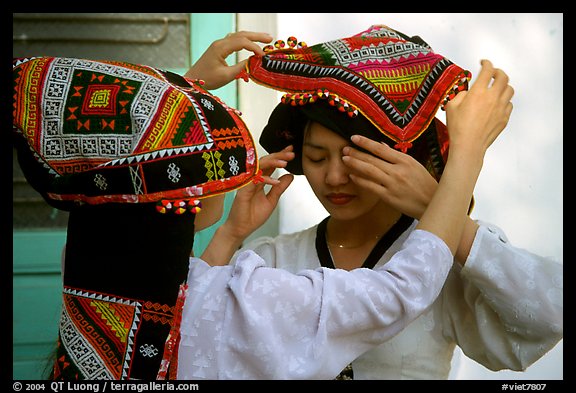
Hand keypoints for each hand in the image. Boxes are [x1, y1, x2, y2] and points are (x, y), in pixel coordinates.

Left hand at [184, 31, 271, 89]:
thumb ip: (241, 68)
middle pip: (241, 35)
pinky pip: (233, 40)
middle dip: (256, 36)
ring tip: (264, 39)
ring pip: (238, 36)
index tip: (263, 56)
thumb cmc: (207, 80)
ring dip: (251, 37)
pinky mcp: (219, 49)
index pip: (242, 42)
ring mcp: (219, 45)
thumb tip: (253, 62)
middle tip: (270, 38)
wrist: (192, 80)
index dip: (254, 47)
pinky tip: (251, 43)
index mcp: (220, 48)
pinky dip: (244, 41)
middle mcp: (220, 43)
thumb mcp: (226, 76)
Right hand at [200, 147, 294, 265]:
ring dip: (272, 162)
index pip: (270, 165)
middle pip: (265, 161)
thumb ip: (280, 187)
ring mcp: (247, 182)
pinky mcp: (243, 189)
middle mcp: (253, 179)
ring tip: (284, 162)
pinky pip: (254, 179)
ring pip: (259, 166)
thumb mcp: (272, 200)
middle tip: (290, 153)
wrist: (241, 229)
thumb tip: (290, 176)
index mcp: (260, 180)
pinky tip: (275, 181)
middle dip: (278, 156)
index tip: (291, 151)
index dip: (280, 156)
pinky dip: (265, 179)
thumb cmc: (252, 216)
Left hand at [342, 140, 437, 219]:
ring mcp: (393, 184)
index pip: (381, 148)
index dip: (365, 142)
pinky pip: (371, 186)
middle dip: (356, 152)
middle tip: (344, 148)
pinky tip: (352, 176)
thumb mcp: (414, 165)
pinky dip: (360, 180)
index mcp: (405, 160)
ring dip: (355, 164)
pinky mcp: (389, 196)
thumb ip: (396, 155)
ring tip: (344, 159)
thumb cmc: (424, 184)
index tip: (354, 137)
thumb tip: (381, 144)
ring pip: (369, 171)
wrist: (432, 203)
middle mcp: (398, 170)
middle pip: (372, 159)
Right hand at [444, 59, 513, 155]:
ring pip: (510, 89)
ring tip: (497, 88)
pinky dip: (504, 100)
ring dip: (504, 85)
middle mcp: (492, 97)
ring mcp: (501, 108)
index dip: (486, 63)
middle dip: (498, 72)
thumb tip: (468, 92)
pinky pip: (509, 104)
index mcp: (478, 92)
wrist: (469, 146)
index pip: (487, 70)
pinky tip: (497, 104)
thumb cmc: (457, 127)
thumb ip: (460, 94)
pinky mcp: (504, 118)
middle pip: (503, 76)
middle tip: (492, 73)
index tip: (483, 62)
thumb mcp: (451, 106)